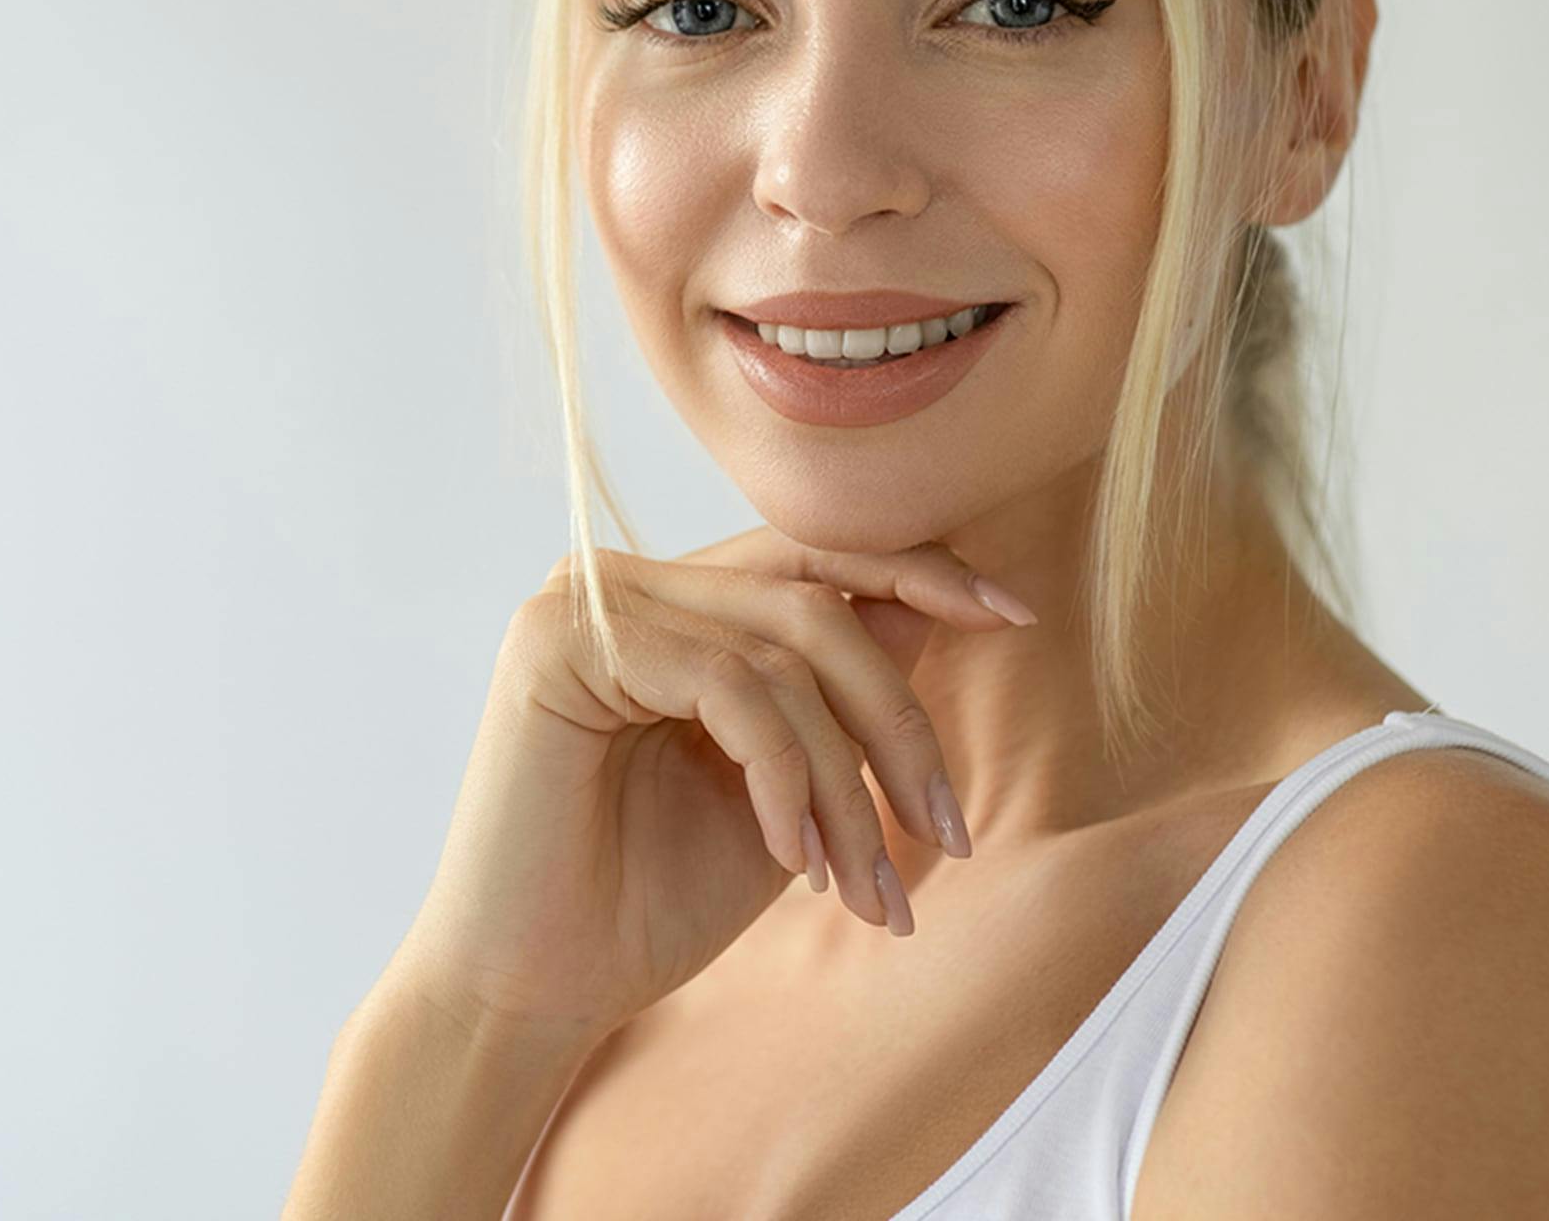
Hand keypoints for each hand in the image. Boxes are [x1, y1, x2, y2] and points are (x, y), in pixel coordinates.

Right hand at [389, 525, 1035, 1052]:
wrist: (535, 993)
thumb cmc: (652, 898)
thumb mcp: (786, 789)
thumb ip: (840, 695)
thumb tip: (942, 601)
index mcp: (673, 601)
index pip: (810, 554)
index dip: (918, 572)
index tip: (1013, 616)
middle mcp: (625, 582)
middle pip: (811, 597)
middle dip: (899, 714)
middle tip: (948, 831)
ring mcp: (586, 603)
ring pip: (781, 650)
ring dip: (849, 779)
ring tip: (868, 889)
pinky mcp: (563, 645)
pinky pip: (729, 687)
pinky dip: (785, 777)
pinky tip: (794, 861)